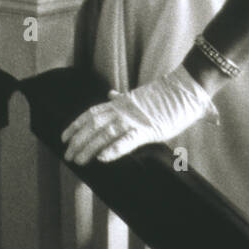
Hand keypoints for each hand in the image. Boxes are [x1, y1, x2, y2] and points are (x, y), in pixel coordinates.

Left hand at [61, 65, 218, 165]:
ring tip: (78, 160)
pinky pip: (128, 140)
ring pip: (106, 134)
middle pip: (93, 125)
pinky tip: (102, 158)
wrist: (185, 89)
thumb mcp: (139, 96)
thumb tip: (110, 93)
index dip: (76, 125)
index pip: (91, 113)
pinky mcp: (149, 130)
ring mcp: (134, 119)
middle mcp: (122, 110)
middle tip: (67, 156)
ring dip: (90, 148)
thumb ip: (122, 97)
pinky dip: (114, 149)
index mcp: (120, 103)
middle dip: (78, 141)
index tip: (64, 136)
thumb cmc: (164, 95)